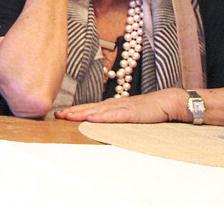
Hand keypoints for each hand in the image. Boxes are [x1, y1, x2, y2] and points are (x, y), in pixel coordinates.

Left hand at [54, 88, 190, 122]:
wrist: (166, 102)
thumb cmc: (147, 109)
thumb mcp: (127, 114)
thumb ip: (114, 117)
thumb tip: (99, 123)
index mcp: (111, 105)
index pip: (89, 108)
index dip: (74, 110)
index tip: (59, 114)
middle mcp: (113, 104)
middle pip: (89, 108)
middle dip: (72, 112)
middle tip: (56, 115)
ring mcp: (121, 107)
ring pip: (98, 111)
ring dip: (82, 113)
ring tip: (68, 116)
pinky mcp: (131, 113)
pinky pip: (114, 115)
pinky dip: (101, 117)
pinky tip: (91, 118)